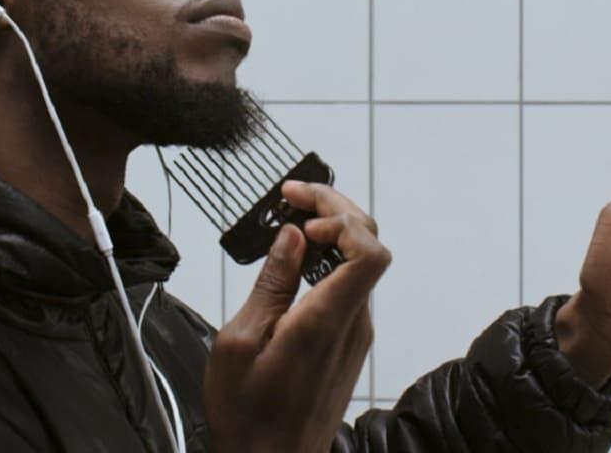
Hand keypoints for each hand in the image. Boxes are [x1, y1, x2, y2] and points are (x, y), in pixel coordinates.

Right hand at [205, 182, 391, 452]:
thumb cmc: (249, 416)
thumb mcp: (239, 343)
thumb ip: (271, 284)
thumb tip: (291, 238)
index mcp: (326, 321)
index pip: (370, 252)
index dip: (343, 218)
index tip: (302, 213)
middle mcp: (352, 325)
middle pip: (371, 245)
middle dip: (335, 208)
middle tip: (294, 194)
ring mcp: (355, 334)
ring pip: (362, 262)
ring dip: (333, 231)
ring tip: (291, 217)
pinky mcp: (348, 343)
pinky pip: (350, 285)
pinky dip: (330, 258)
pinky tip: (298, 256)